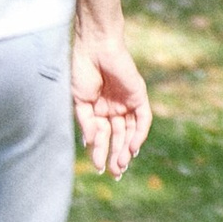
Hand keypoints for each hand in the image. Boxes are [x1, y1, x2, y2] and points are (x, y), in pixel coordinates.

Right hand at [71, 24, 150, 177]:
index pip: (102, 137)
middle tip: (114, 174)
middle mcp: (113, 109)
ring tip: (121, 165)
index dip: (100, 152)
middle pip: (117, 137)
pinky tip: (132, 148)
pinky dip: (138, 134)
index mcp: (97, 110)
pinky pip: (142, 119)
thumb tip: (90, 143)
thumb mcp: (79, 101)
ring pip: (129, 132)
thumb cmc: (82, 70)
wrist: (94, 47)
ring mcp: (126, 103)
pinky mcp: (138, 96)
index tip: (98, 168)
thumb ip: (87, 123)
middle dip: (115, 156)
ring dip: (126, 149)